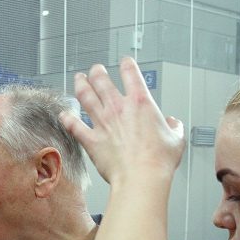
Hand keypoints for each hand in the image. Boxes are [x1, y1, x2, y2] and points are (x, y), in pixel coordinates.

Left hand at [60, 58, 184, 189]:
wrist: (141, 177)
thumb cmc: (158, 160)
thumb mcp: (176, 139)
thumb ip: (174, 127)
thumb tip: (173, 124)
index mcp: (140, 102)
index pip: (131, 73)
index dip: (127, 64)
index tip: (125, 62)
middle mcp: (118, 108)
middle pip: (102, 81)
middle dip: (97, 72)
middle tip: (95, 69)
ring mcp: (103, 123)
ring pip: (85, 97)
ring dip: (80, 85)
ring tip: (78, 80)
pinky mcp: (91, 140)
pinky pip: (74, 126)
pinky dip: (67, 119)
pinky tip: (63, 115)